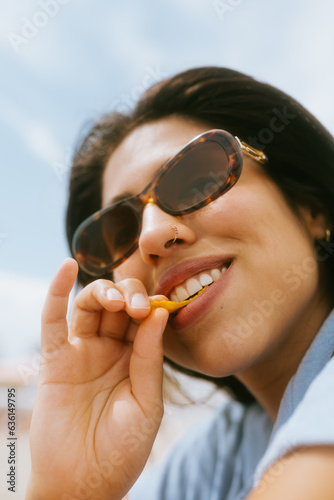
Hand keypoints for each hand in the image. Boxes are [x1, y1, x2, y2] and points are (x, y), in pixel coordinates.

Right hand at [26, 258, 167, 499]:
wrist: (85, 484)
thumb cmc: (123, 449)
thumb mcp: (147, 403)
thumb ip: (149, 357)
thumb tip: (159, 312)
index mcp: (137, 359)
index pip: (144, 318)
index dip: (151, 305)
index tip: (158, 305)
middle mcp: (110, 350)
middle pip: (118, 306)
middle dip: (129, 296)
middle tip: (137, 306)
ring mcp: (82, 352)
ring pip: (89, 307)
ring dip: (102, 292)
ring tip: (115, 300)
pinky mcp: (55, 360)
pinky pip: (53, 321)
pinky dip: (57, 292)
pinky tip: (67, 267)